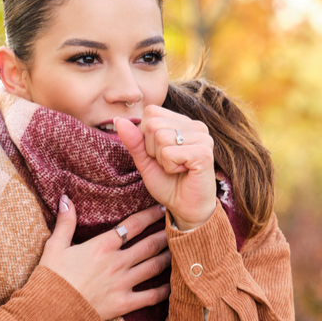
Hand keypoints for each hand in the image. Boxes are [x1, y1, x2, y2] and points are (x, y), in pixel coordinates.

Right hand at [39, 195, 170, 320]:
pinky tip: (174, 284)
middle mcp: (117, 262)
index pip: (132, 225)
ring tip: (180, 250)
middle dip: (166, 234)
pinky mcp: (124, 304)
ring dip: (168, 257)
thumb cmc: (51, 278)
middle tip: (180, 227)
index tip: (162, 208)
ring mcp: (123, 283)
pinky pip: (151, 297)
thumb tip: (65, 198)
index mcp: (102, 246)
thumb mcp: (55, 246)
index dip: (149, 215)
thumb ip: (65, 222)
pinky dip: (165, 290)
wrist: (50, 312)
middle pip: (149, 245)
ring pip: (153, 266)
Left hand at [115, 106, 216, 230]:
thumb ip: (133, 140)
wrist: (185, 208)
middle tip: (169, 164)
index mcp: (183, 122)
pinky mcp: (204, 153)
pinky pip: (169, 153)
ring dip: (162, 160)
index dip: (146, 137)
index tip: (160, 154)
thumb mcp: (145, 160)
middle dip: (152, 150)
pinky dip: (170, 167)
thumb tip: (117, 120)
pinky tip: (183, 172)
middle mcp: (196, 126)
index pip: (151, 112)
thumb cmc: (168, 183)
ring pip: (160, 137)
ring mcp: (203, 138)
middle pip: (153, 124)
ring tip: (176, 168)